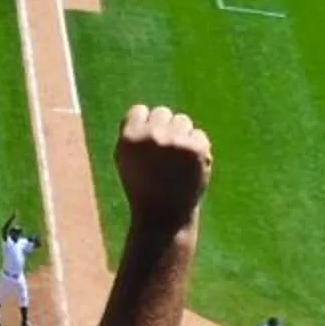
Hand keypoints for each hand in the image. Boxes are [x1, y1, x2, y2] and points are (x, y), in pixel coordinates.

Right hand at [110, 104, 212, 228]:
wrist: (164, 215)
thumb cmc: (142, 188)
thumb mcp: (125, 160)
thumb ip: (132, 133)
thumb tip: (146, 110)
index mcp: (129, 137)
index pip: (140, 111)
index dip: (145, 127)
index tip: (148, 146)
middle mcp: (152, 136)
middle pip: (163, 113)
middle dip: (165, 129)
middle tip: (164, 156)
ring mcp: (175, 142)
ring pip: (183, 121)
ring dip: (182, 137)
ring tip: (176, 163)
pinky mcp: (196, 149)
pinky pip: (198, 136)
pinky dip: (197, 150)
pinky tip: (188, 168)